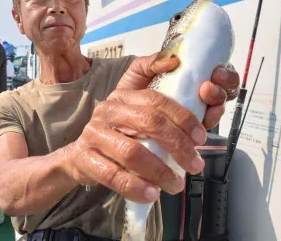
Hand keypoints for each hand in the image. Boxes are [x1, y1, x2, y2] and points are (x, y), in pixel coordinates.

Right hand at [66, 62, 206, 202]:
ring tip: (176, 185)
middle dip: (178, 145)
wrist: (79, 156)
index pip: (156, 100)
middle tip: (195, 164)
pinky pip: (112, 175)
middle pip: (149, 122)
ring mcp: (94, 133)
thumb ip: (162, 106)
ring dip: (159, 171)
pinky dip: (135, 187)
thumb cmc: (117, 136)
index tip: (200, 137)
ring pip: (132, 151)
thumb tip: (191, 86)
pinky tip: (151, 194)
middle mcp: (108, 110)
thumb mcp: (135, 115)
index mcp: (124, 96)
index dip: (183, 117)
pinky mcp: (84, 157)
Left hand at [117, 53, 239, 128]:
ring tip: (204, 99)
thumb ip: (153, 61)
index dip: (224, 72)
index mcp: (190, 78)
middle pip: (223, 91)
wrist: (118, 113)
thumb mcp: (139, 69)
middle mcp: (196, 96)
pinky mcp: (187, 132)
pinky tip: (200, 121)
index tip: (216, 70)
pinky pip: (204, 129)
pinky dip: (206, 123)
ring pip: (217, 109)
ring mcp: (194, 114)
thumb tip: (172, 59)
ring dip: (216, 105)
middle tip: (208, 87)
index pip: (216, 72)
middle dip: (222, 87)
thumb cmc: (132, 90)